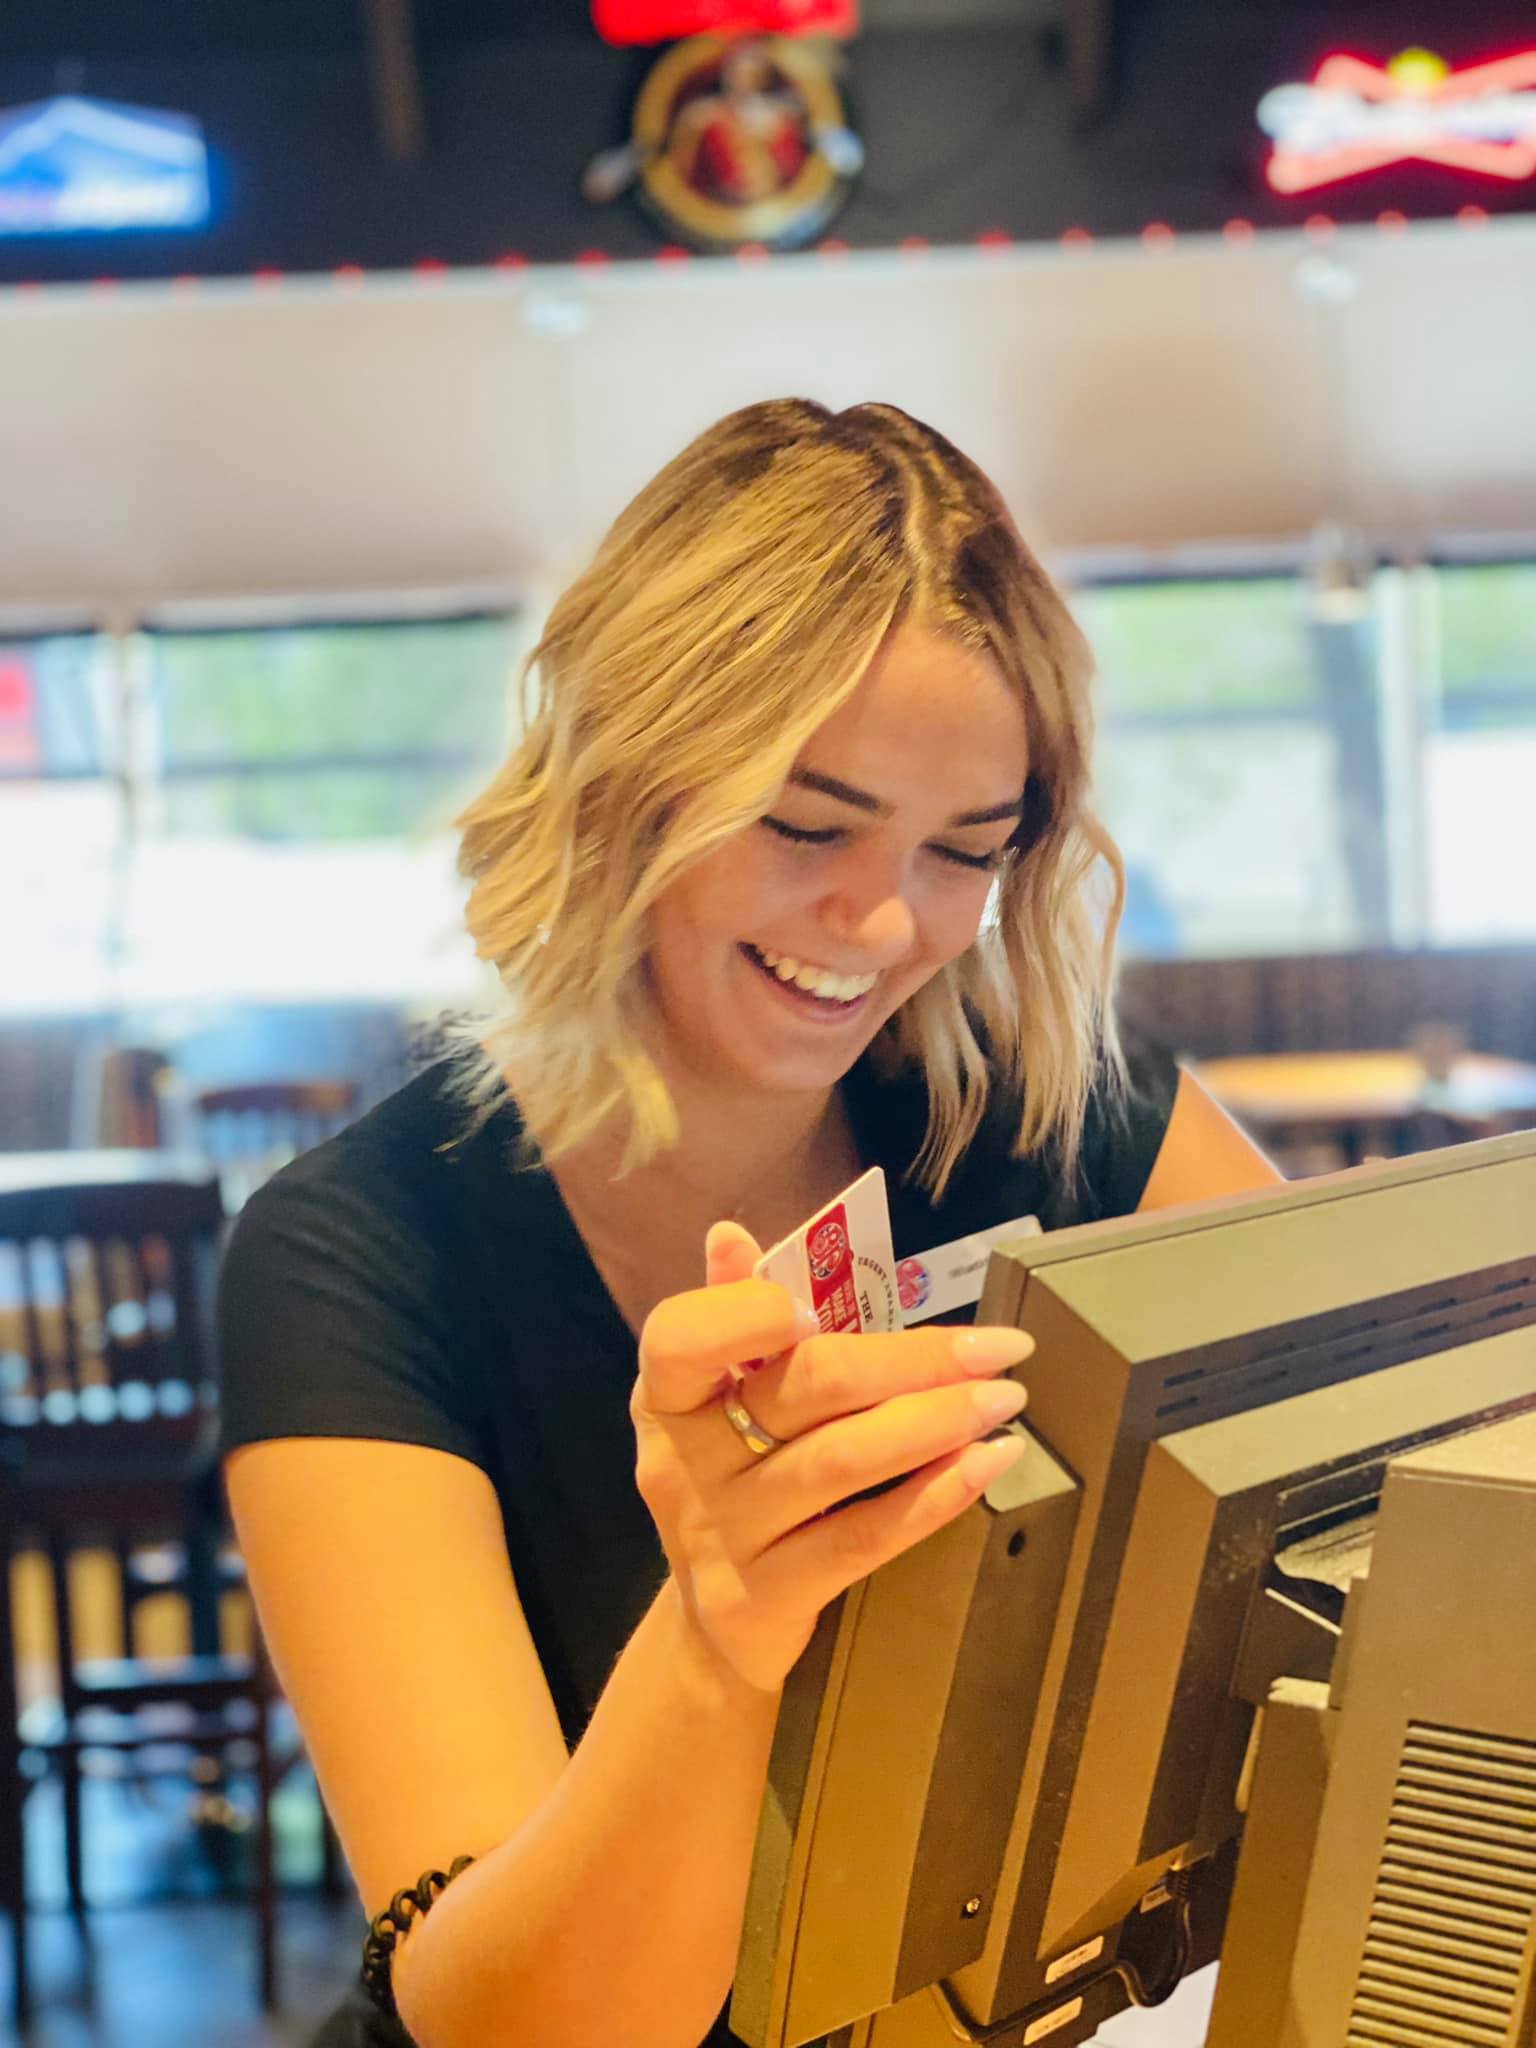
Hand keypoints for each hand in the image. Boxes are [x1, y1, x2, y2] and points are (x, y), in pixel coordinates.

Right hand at [631, 1220, 1031, 1691]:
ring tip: (1005, 1398)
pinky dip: (933, 1495)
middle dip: (911, 1360)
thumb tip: (729, 1233)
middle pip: (802, 1390)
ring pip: (842, 1462)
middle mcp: (684, 1464)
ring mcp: (725, 1534)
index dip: (743, 1315)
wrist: (714, 1622)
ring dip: (937, 1421)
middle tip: (999, 1347)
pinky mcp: (770, 1594)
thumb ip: (729, 1315)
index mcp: (664, 1395)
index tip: (811, 1309)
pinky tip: (988, 1462)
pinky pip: (863, 1538)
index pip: (681, 1338)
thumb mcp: (716, 1399)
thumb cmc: (733, 1478)